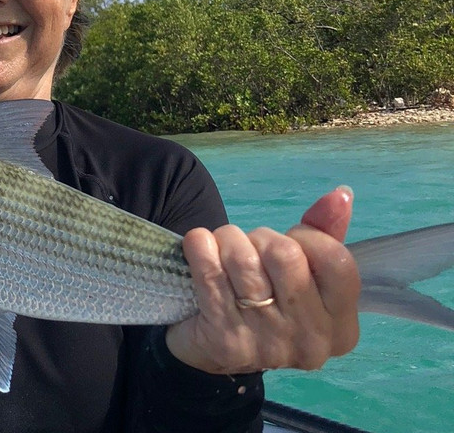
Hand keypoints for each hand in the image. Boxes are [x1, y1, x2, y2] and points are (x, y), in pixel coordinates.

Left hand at [165, 186, 360, 373]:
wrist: (212, 347)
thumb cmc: (268, 299)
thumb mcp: (305, 271)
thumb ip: (326, 232)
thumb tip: (341, 193)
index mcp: (342, 326)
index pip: (336, 260)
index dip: (307, 236)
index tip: (290, 241)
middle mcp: (311, 341)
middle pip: (285, 255)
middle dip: (260, 237)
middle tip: (250, 246)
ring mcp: (267, 344)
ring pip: (244, 261)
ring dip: (228, 240)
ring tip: (223, 247)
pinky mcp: (224, 341)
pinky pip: (209, 274)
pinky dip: (199, 247)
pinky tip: (198, 245)